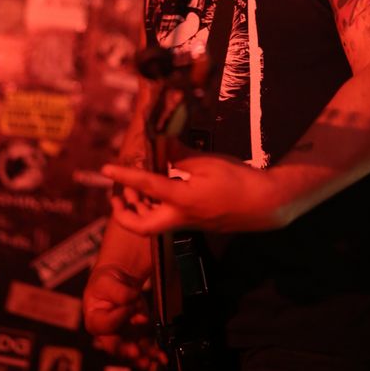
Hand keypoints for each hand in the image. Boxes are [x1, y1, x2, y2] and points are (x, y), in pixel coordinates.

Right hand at [83, 265, 165, 366]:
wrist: (118, 279)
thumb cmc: (107, 282)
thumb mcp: (107, 281)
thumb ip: (118, 292)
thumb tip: (131, 300)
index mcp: (94, 318)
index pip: (104, 324)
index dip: (118, 317)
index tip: (130, 306)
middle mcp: (107, 332)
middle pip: (114, 345)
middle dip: (125, 349)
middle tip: (135, 351)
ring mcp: (123, 335)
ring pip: (132, 349)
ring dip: (143, 356)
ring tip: (153, 360)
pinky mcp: (136, 334)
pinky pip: (144, 345)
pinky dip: (153, 352)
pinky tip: (161, 356)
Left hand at [102, 154, 284, 234]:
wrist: (264, 205)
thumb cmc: (238, 180)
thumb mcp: (208, 162)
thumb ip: (181, 155)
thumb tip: (162, 144)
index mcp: (181, 199)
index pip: (145, 186)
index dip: (124, 176)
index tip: (105, 169)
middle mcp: (179, 216)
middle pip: (141, 226)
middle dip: (124, 213)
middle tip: (118, 194)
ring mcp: (188, 224)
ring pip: (152, 225)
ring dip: (139, 210)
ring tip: (136, 191)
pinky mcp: (196, 223)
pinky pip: (167, 219)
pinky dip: (156, 208)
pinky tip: (161, 192)